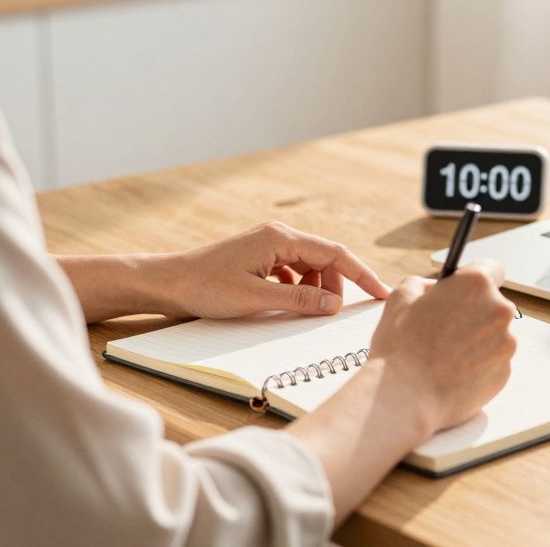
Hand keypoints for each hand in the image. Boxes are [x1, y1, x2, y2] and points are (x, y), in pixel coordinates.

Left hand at [146, 222, 390, 318]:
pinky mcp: (259, 257)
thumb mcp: (256, 298)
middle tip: (332, 314)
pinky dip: (298, 289)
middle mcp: (278, 236)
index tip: (381, 293)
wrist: (168, 282)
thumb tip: (334, 304)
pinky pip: (292, 271)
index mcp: (280, 238)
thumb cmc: (206, 287)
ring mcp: (268, 246)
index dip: (362, 274)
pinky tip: (287, 304)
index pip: (335, 253)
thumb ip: (298, 301)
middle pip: (324, 259)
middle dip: (335, 286)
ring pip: (308, 267)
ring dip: (314, 289)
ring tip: (306, 311)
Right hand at [368, 261, 517, 432]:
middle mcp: (499, 310)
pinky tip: (452, 372)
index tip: (467, 290)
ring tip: (444, 355)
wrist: (405, 398)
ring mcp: (506, 344)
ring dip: (476, 341)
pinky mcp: (504, 373)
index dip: (476, 279)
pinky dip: (478, 365)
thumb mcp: (401, 298)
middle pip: (493, 304)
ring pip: (494, 335)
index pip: (493, 268)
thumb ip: (424, 285)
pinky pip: (493, 362)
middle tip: (445, 327)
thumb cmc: (400, 347)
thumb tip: (435, 289)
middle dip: (474, 313)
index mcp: (476, 285)